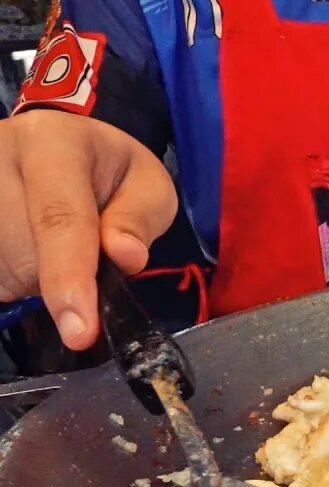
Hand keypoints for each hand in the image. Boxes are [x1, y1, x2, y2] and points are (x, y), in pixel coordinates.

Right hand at [0, 110, 177, 349]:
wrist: (57, 144)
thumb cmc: (109, 171)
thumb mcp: (146, 185)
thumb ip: (140, 219)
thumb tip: (125, 258)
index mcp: (52, 143)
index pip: (58, 219)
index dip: (68, 278)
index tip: (80, 331)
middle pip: (24, 254)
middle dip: (60, 276)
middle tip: (82, 251)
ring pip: (1, 269)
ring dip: (31, 278)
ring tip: (49, 243)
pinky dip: (10, 277)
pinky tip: (23, 251)